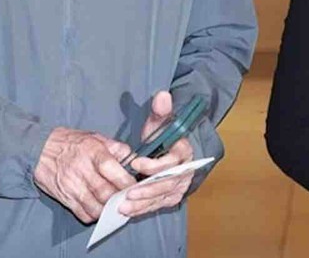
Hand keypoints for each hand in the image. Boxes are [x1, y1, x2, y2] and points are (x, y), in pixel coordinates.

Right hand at [33, 127, 136, 223]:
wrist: (39, 149)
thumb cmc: (69, 142)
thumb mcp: (94, 137)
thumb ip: (115, 147)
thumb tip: (134, 158)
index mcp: (93, 152)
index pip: (113, 171)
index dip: (127, 182)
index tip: (135, 187)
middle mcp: (82, 170)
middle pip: (106, 193)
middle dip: (120, 199)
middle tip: (127, 200)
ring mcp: (72, 186)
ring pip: (96, 207)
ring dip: (108, 210)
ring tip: (115, 206)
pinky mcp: (65, 198)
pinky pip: (83, 214)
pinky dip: (94, 215)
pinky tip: (98, 209)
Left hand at [120, 91, 195, 218]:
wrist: (168, 149)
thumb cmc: (163, 135)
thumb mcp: (160, 121)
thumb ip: (160, 111)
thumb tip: (162, 96)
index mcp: (184, 152)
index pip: (171, 162)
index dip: (154, 165)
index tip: (135, 163)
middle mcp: (185, 171)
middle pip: (166, 184)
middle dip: (146, 189)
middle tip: (126, 193)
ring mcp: (180, 186)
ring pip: (161, 197)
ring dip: (143, 203)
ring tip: (123, 206)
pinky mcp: (172, 196)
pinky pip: (158, 205)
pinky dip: (143, 209)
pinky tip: (129, 211)